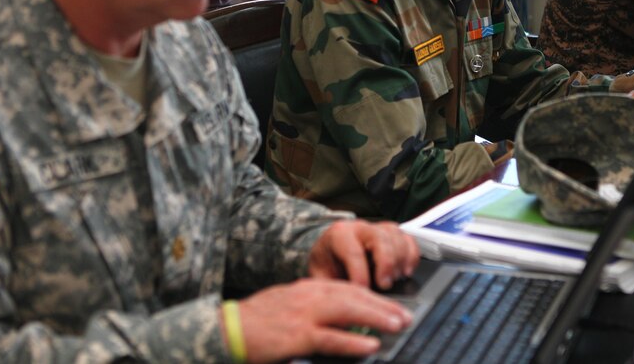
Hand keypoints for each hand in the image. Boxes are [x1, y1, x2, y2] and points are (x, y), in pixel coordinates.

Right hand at [233, 278, 413, 362]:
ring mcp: (303, 315)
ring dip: (377, 317)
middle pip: (354, 295)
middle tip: (406, 316)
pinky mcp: (296, 336)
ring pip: (348, 310)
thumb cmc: (258, 322)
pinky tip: (370, 345)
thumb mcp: (290, 307)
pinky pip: (330, 338)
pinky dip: (352, 341)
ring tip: (398, 325)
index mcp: (309, 288)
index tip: (394, 304)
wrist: (227, 329)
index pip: (349, 287)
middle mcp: (309, 296)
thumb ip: (315, 309)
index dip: (374, 296)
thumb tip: (344, 320)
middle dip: (383, 305)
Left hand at [309, 219, 419, 289]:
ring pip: (397, 237)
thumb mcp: (321, 276)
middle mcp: (360, 228)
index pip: (353, 252)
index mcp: (339, 235)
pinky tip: (406, 272)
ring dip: (400, 260)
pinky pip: (409, 239)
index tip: (363, 292)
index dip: (360, 274)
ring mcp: (378, 228)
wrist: (329, 254)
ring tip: (394, 280)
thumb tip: (345, 304)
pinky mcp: (392, 234)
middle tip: (384, 285)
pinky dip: (411, 256)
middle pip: (381, 239)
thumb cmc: (326, 265)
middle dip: (385, 264)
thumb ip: (332, 288)